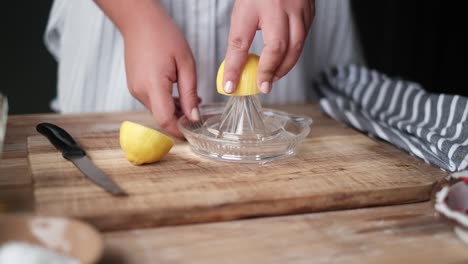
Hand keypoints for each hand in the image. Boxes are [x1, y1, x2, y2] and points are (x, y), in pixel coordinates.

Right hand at [96, 0, 198, 137]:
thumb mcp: (185, 64)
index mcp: (153, 85)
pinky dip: (166, 102)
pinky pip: (152, 101)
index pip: (165, 120)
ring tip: (193, 100)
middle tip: (199, 114)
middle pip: (162, 117)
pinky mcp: (135, 86)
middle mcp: (140, 91)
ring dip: (175, 110)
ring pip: (158, 110)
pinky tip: (179, 94)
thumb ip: (189, 93)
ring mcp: (135, 89)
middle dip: (181, 120)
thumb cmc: (164, 36)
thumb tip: (194, 116)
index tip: (193, 133)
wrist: (139, 21)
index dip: (179, 131)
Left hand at [222, 0, 313, 93]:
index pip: (241, 41)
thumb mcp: (243, 11)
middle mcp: (280, 6)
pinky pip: (303, 40)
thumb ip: (239, 39)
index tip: (230, 85)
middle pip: (278, 47)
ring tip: (272, 78)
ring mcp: (299, 10)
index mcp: (255, 4)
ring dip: (284, 67)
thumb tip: (234, 69)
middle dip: (270, 71)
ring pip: (296, 46)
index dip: (235, 66)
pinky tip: (285, 61)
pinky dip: (294, 55)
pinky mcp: (310, 13)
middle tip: (262, 86)